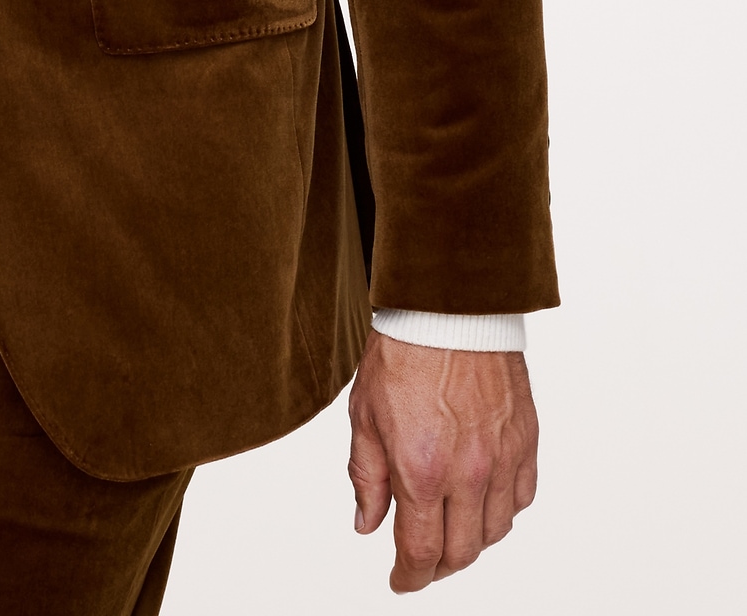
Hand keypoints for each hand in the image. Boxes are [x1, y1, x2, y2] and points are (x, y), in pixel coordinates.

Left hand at [347, 329, 537, 592]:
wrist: (448, 308)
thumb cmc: (403, 353)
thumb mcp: (364, 416)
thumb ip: (367, 477)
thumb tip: (367, 524)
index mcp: (422, 470)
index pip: (422, 552)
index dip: (409, 577)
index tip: (401, 582)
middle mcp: (468, 473)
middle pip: (462, 552)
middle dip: (438, 565)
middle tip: (422, 560)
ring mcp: (502, 458)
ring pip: (496, 531)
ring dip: (472, 542)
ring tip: (450, 531)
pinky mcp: (526, 440)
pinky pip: (522, 498)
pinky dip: (503, 511)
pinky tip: (484, 501)